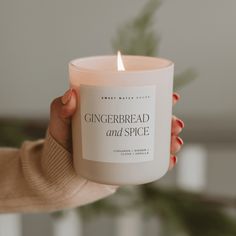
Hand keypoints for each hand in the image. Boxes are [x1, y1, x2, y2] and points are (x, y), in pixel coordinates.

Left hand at [49, 89, 183, 170]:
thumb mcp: (59, 127)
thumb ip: (60, 110)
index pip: (136, 101)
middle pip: (151, 121)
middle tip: (176, 123)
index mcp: (111, 115)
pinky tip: (170, 161)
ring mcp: (125, 149)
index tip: (171, 96)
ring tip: (175, 143)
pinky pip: (148, 163)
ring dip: (170, 141)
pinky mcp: (126, 167)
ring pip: (154, 142)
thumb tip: (71, 96)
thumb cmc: (58, 150)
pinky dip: (163, 162)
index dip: (156, 97)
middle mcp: (121, 130)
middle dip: (169, 121)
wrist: (57, 182)